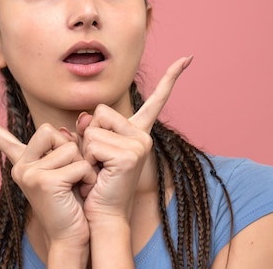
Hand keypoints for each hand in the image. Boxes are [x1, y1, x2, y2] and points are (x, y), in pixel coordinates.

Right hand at [0, 101, 96, 251]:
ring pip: (69, 147)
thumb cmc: (72, 201)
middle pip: (50, 130)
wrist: (71, 237)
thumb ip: (66, 144)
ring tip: (75, 186)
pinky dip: (88, 178)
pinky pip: (79, 165)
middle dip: (68, 148)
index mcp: (21, 162)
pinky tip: (80, 192)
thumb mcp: (67, 166)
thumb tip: (74, 122)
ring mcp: (29, 174)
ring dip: (81, 165)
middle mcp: (20, 167)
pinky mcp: (44, 182)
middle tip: (70, 174)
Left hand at [76, 56, 192, 222]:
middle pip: (100, 112)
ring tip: (97, 170)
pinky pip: (93, 143)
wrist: (101, 215)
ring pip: (93, 127)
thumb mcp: (89, 149)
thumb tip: (85, 117)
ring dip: (87, 150)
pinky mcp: (131, 154)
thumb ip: (88, 129)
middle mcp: (143, 136)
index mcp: (137, 133)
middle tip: (97, 163)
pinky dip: (88, 159)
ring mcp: (140, 144)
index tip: (187, 58)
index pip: (155, 101)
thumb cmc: (93, 183)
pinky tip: (99, 175)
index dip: (171, 78)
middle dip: (89, 136)